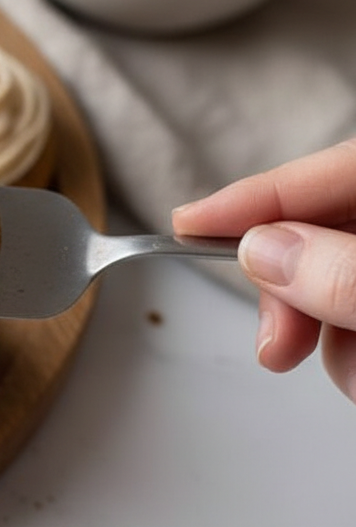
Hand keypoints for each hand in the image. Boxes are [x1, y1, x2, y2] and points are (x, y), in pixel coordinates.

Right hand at [173, 139, 355, 402]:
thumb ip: (343, 273)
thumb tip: (262, 251)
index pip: (329, 170)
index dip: (253, 198)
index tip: (186, 222)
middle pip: (323, 235)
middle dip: (293, 294)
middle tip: (275, 344)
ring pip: (336, 290)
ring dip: (333, 342)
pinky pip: (354, 326)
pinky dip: (353, 356)